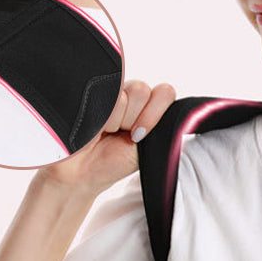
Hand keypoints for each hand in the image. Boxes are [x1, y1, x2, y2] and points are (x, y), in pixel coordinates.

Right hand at [37, 80, 175, 196]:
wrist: (84, 171)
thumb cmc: (115, 160)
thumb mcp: (148, 146)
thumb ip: (162, 124)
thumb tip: (177, 113)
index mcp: (147, 104)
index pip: (164, 91)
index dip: (154, 114)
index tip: (140, 136)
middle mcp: (129, 93)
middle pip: (142, 90)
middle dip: (133, 118)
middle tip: (120, 134)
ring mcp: (108, 89)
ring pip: (123, 94)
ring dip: (115, 120)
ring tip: (105, 131)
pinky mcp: (88, 89)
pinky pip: (104, 97)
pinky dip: (101, 117)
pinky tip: (95, 127)